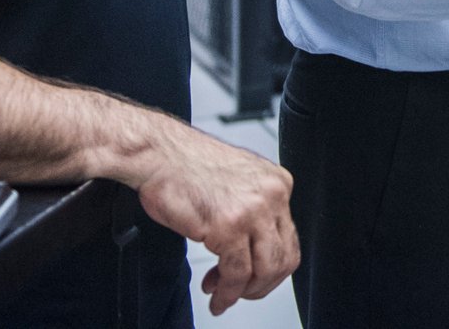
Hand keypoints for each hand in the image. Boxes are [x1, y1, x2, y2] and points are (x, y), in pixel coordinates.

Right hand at [131, 123, 299, 315]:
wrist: (159, 153)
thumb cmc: (187, 167)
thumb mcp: (236, 184)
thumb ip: (252, 211)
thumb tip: (254, 250)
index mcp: (277, 183)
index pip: (289, 239)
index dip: (270, 267)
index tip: (251, 279)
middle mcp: (272, 194)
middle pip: (284, 257)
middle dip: (261, 284)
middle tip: (240, 293)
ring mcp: (253, 210)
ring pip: (265, 269)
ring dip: (245, 292)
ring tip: (225, 296)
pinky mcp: (229, 226)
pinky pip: (237, 273)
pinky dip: (227, 293)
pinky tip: (216, 296)